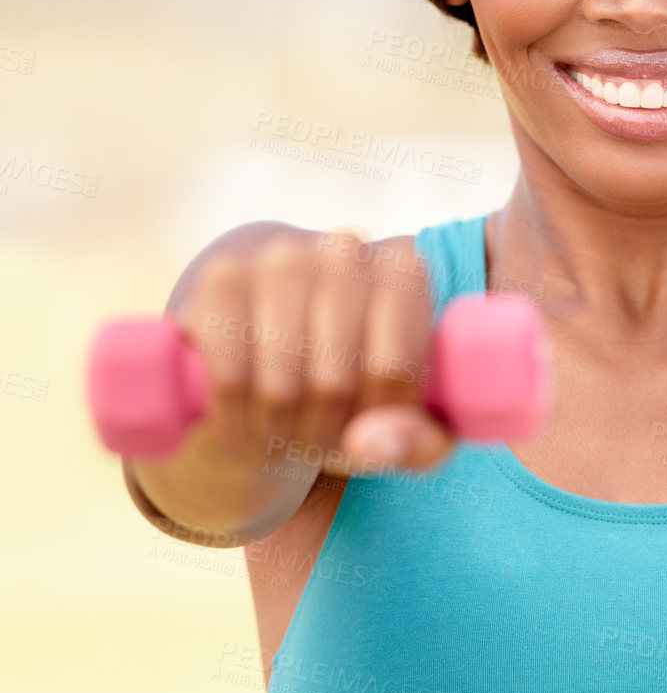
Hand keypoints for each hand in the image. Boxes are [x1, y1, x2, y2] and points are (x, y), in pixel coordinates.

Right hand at [176, 227, 454, 479]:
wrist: (269, 333)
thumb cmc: (350, 381)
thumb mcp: (401, 418)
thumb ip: (418, 443)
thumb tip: (370, 444)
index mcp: (405, 271)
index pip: (396, 370)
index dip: (376, 420)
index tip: (365, 429)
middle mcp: (347, 249)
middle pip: (335, 381)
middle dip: (320, 431)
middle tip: (313, 441)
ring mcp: (281, 256)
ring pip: (281, 385)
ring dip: (274, 433)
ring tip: (278, 435)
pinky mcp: (222, 278)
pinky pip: (229, 375)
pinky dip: (233, 419)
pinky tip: (239, 428)